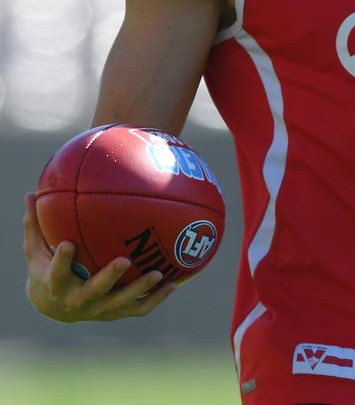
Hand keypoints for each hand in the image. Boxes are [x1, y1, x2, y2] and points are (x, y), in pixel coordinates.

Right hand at [23, 193, 176, 321]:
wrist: (54, 306)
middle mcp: (78, 300)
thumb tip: (28, 193)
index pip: (56, 273)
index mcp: (56, 284)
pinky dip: (155, 299)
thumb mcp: (34, 250)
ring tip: (159, 274)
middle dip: (109, 277)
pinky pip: (138, 309)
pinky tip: (174, 284)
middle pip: (94, 291)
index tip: (68, 243)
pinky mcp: (114, 314)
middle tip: (123, 260)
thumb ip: (34, 224)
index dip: (61, 261)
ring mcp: (98, 309)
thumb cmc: (46, 269)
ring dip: (140, 290)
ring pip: (121, 303)